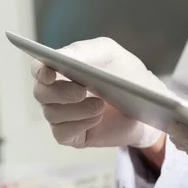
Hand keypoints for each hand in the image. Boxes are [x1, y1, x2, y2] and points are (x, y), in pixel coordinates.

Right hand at [32, 37, 164, 148]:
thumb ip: (85, 52)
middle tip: (82, 91)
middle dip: (60, 92)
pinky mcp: (72, 135)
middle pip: (41, 93)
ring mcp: (62, 115)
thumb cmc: (125, 75)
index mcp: (61, 68)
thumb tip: (63, 57)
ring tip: (100, 105)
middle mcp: (56, 92)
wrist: (148, 104)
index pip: (39, 68)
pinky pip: (63, 133)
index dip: (39, 70)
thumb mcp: (109, 54)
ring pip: (52, 114)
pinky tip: (97, 118)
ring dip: (76, 110)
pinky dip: (79, 125)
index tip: (49, 73)